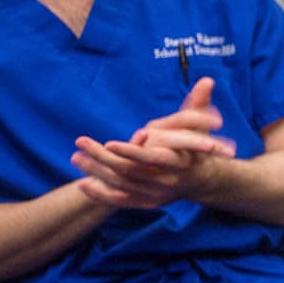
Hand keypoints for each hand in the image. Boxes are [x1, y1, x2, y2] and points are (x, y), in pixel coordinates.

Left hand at [73, 78, 231, 208]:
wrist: (203, 180)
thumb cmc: (198, 148)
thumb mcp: (201, 126)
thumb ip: (199, 104)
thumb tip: (207, 80)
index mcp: (179, 162)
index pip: (151, 159)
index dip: (131, 151)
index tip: (109, 144)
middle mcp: (167, 182)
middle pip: (129, 171)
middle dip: (102, 158)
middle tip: (80, 143)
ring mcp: (155, 194)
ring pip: (121, 185)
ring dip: (96, 172)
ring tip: (76, 157)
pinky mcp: (146, 202)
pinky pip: (120, 200)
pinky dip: (101, 194)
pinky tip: (83, 185)